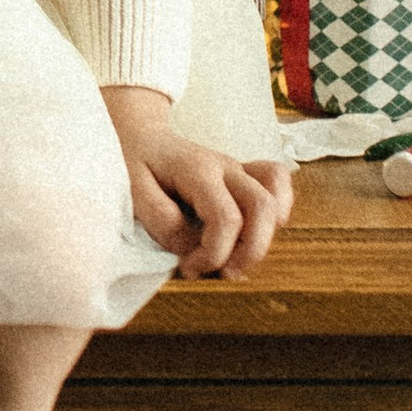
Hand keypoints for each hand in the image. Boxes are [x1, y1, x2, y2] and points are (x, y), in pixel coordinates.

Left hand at [101, 86, 293, 281]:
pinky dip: (279, 208)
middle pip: (263, 207)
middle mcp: (226, 167)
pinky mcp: (243, 176)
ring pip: (276, 196)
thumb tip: (192, 246)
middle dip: (250, 251)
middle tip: (222, 274)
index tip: (188, 269)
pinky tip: (256, 231)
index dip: (214, 253)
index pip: (226, 217)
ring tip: (237, 259)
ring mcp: (238, 170)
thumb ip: (162, 220)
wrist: (140, 137)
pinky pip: (277, 181)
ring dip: (265, 236)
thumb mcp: (132, 191)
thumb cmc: (133, 163)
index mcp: (198, 170)